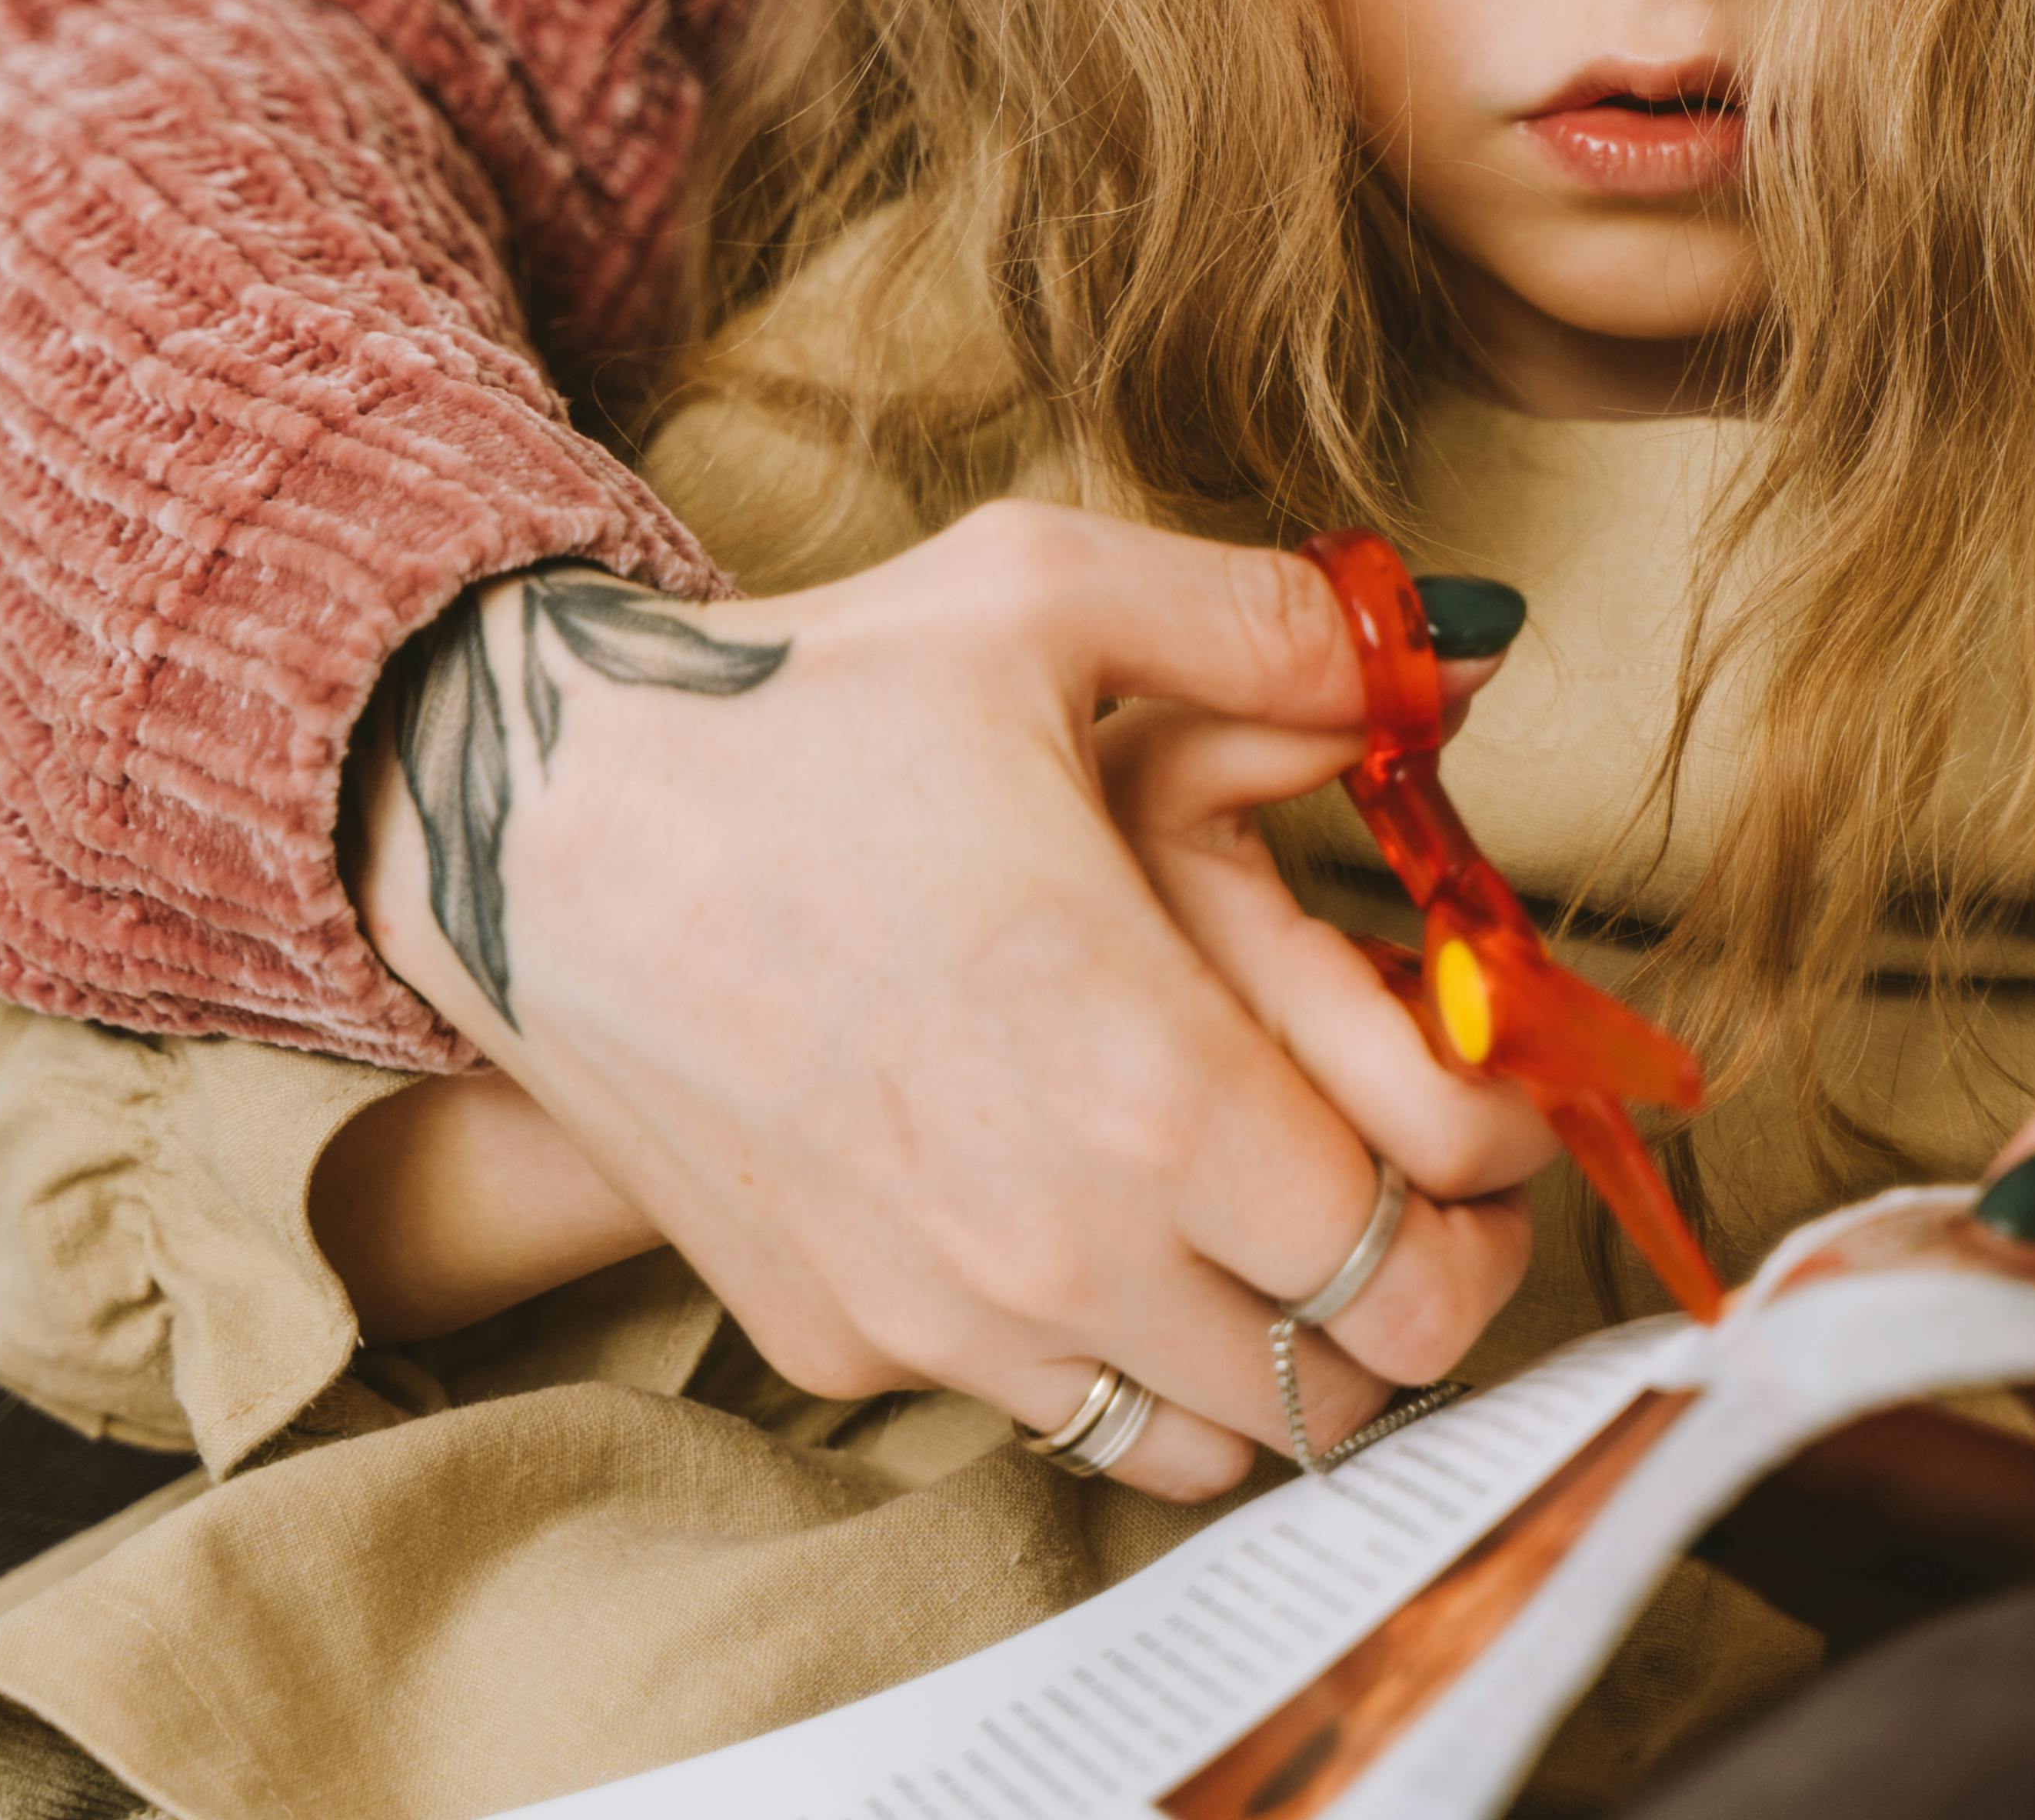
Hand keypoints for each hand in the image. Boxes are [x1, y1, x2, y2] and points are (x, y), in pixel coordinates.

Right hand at [353, 504, 1557, 1500]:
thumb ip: (1274, 630)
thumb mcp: (1043, 593)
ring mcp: (943, 1315)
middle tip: (1420, 1195)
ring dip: (1270, 1353)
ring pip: (1203, 1440)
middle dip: (1418, 1296)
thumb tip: (1444, 654)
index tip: (1502, 1136)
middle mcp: (1057, 1240)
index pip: (1415, 1260)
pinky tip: (1106, 1230)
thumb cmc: (798, 706)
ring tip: (1272, 1226)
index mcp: (1147, 1074)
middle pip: (1340, 1383)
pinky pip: (1047, 1415)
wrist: (532, 827)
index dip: (1496, 1206)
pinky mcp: (842, 1340)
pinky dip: (1113, 1361)